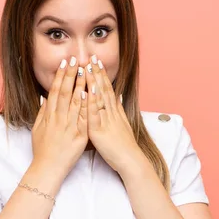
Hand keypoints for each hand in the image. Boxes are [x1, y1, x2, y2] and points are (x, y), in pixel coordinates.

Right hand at [31, 57, 87, 178]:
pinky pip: (83, 117)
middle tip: (74, 59)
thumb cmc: (42, 149)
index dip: (60, 76)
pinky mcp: (78, 135)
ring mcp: (68, 126)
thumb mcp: (38, 128)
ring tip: (83, 70)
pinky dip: (85, 105)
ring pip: (74, 102)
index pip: (55, 91)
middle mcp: (58, 118)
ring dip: (79, 84)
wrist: (48, 168)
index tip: (64, 63)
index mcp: (49, 115)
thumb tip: (43, 96)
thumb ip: (42, 112)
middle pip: (64, 92)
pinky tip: (88, 93)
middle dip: (70, 75)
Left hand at [85, 55, 142, 173]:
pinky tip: (88, 90)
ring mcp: (105, 120)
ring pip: (99, 97)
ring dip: (94, 81)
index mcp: (114, 112)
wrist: (131, 161)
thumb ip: (118, 110)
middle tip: (92, 57)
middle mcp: (110, 112)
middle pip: (104, 89)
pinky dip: (91, 101)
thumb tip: (119, 97)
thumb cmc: (124, 146)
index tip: (97, 62)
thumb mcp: (122, 124)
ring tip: (88, 67)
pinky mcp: (99, 130)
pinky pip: (94, 113)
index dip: (102, 75)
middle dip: (97, 72)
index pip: (107, 89)